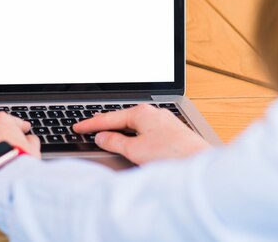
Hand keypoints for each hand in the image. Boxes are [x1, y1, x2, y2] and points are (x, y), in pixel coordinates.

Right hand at [73, 104, 208, 164]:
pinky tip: (131, 141)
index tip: (78, 127)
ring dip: (119, 130)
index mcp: (142, 113)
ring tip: (105, 134)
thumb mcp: (135, 150)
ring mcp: (164, 122)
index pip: (109, 117)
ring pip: (134, 125)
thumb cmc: (171, 155)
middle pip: (122, 118)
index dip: (90, 124)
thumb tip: (102, 137)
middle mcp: (154, 113)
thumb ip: (114, 142)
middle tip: (87, 127)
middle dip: (104, 123)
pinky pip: (145, 131)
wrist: (200, 164)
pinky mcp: (171, 133)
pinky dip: (132, 135)